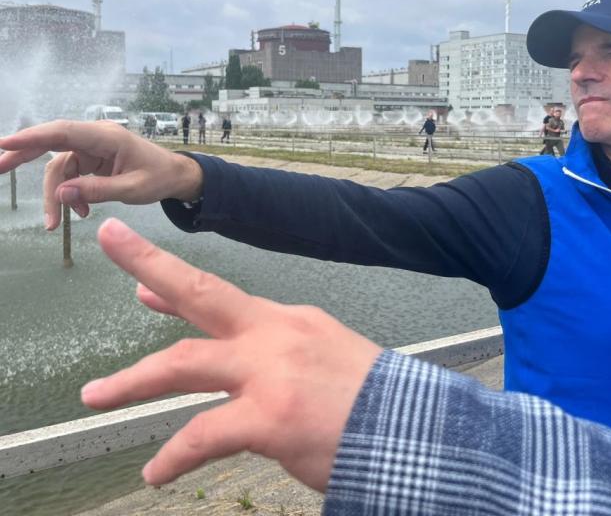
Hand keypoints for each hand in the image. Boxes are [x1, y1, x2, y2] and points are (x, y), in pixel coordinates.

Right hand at [0, 120, 202, 229]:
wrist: (177, 176)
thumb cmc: (160, 177)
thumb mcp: (133, 189)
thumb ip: (97, 191)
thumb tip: (61, 194)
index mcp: (106, 137)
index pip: (63, 132)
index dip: (32, 137)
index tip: (4, 144)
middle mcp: (95, 138)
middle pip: (50, 143)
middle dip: (21, 155)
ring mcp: (92, 148)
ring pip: (59, 168)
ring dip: (54, 195)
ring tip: (55, 224)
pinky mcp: (91, 160)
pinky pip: (70, 176)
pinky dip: (69, 195)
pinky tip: (79, 214)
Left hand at [82, 218, 381, 489]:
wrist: (414, 429)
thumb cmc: (370, 398)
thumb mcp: (324, 355)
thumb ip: (276, 350)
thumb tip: (233, 356)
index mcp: (289, 320)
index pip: (223, 297)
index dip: (175, 284)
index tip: (141, 281)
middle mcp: (274, 334)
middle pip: (201, 292)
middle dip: (151, 264)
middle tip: (112, 239)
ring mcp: (269, 372)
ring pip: (183, 363)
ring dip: (133, 381)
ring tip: (95, 397)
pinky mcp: (268, 417)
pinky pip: (202, 435)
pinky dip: (173, 455)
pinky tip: (155, 472)